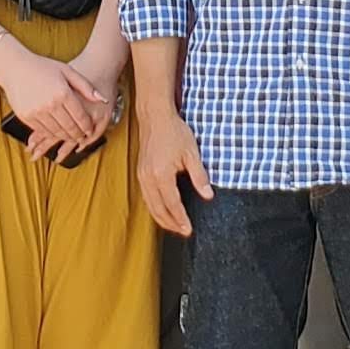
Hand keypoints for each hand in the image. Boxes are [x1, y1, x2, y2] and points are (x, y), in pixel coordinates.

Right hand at [0, 36, 106, 160]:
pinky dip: (51, 134)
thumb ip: (86, 86)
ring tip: (71, 136)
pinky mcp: (26, 117)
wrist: (15, 67)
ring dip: (65, 136)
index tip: (90, 130)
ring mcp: (37, 112)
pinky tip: (56, 132)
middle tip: (82, 137)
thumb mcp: (67, 71)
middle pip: (70, 127)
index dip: (87, 126)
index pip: (80, 116)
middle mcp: (50, 104)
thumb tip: (103, 99)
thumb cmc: (42, 67)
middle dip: (78, 135)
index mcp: (63, 93)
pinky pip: (42, 131)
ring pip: (56, 132)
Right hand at [134, 109, 209, 236]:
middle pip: (158, 209)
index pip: (172, 204)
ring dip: (162, 218)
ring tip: (174, 226)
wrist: (155, 117)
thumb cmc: (173, 131)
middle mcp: (148, 178)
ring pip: (150, 205)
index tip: (188, 229)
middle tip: (183, 232)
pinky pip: (146, 197)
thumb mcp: (192, 153)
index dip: (181, 218)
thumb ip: (199, 176)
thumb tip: (208, 194)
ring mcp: (142, 176)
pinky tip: (163, 211)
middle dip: (171, 223)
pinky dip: (155, 208)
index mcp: (161, 174)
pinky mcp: (141, 173)